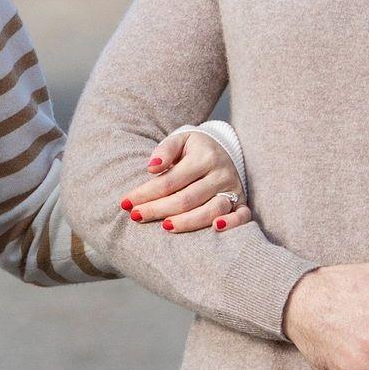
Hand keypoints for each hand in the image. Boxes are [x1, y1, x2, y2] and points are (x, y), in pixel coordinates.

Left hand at [124, 124, 245, 235]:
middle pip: (187, 198)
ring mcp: (233, 189)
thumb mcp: (179, 140)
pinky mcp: (241, 202)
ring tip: (165, 226)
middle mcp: (221, 174)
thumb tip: (152, 168)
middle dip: (158, 209)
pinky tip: (214, 229)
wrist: (223, 149)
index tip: (126, 202)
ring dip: (187, 222)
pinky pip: (242, 216)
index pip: (170, 180)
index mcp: (204, 157)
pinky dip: (231, 224)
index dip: (146, 193)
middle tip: (135, 217)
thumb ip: (164, 150)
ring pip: (211, 210)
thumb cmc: (194, 149)